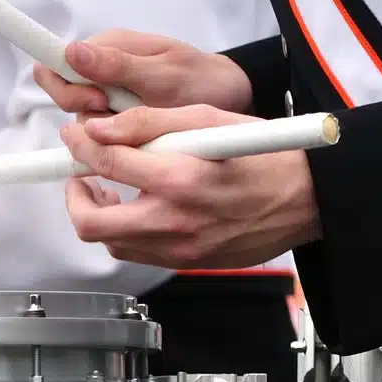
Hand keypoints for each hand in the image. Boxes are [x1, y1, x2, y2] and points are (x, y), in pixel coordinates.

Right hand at [35, 30, 254, 117]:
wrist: (229, 96)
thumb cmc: (201, 79)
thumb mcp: (163, 74)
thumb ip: (117, 65)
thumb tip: (71, 51)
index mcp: (107, 47)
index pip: (57, 62)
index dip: (65, 86)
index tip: (97, 100)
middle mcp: (101, 69)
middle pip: (65, 94)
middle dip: (89, 112)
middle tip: (123, 114)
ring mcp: (108, 93)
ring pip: (83, 119)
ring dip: (107, 129)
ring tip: (145, 122)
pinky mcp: (118, 114)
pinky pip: (101, 132)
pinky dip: (118, 138)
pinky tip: (143, 133)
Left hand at [59, 106, 319, 269]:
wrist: (306, 199)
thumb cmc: (263, 154)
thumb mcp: (208, 119)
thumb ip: (148, 122)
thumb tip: (99, 129)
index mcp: (181, 177)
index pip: (106, 163)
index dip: (80, 147)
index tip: (75, 137)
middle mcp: (175, 220)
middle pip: (92, 223)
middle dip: (75, 197)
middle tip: (81, 176)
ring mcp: (180, 248)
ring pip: (110, 243)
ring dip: (99, 216)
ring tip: (110, 190)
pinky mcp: (186, 262)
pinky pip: (137, 253)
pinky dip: (125, 231)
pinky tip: (137, 208)